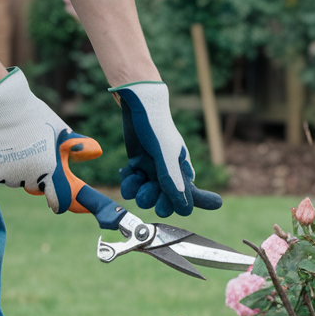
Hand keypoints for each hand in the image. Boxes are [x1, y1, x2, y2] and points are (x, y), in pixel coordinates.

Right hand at [0, 68, 100, 212]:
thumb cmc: (37, 117)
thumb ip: (78, 146)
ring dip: (19, 172)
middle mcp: (30, 177)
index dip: (60, 202)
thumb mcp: (63, 130)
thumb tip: (97, 152)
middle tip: (36, 157)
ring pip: (17, 181)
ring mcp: (10, 175)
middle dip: (38, 178)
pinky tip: (5, 150)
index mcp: (50, 171)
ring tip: (19, 149)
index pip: (57, 201)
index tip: (58, 203)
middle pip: (36, 187)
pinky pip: (0, 176)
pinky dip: (2, 168)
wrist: (4, 107)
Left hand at [112, 82, 221, 216]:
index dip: (173, 206)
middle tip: (146, 189)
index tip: (163, 206)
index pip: (185, 200)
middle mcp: (169, 175)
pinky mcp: (138, 166)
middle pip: (162, 201)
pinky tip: (128, 169)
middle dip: (153, 198)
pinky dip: (129, 180)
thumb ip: (173, 182)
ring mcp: (153, 171)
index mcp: (183, 173)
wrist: (138, 106)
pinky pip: (133, 185)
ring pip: (145, 195)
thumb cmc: (157, 128)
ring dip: (137, 189)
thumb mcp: (165, 156)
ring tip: (135, 175)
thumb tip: (186, 210)